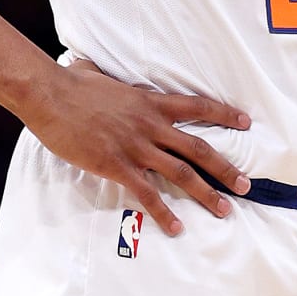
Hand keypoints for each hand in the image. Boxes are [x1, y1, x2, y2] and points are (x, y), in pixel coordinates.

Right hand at [23, 58, 251, 237]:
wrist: (50, 95)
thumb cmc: (70, 84)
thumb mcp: (95, 74)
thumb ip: (103, 76)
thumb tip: (88, 68)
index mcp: (149, 101)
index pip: (196, 106)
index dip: (223, 114)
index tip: (245, 122)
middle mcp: (150, 125)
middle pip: (198, 148)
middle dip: (226, 168)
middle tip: (246, 185)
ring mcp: (136, 146)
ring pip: (182, 173)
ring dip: (207, 193)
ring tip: (225, 210)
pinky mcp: (117, 165)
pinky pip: (147, 193)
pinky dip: (164, 212)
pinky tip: (176, 227)